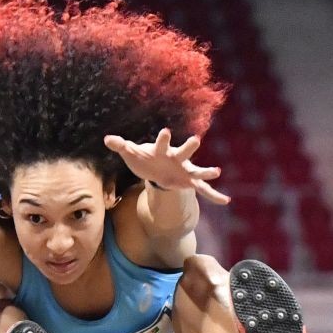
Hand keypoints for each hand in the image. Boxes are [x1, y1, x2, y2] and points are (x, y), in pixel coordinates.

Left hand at [104, 128, 229, 204]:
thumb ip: (121, 146)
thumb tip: (107, 139)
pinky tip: (225, 201)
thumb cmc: (145, 158)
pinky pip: (204, 190)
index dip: (162, 139)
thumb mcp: (132, 154)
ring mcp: (185, 171)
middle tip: (195, 140)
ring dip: (206, 172)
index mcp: (162, 151)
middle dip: (188, 148)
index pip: (161, 144)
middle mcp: (176, 159)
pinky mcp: (189, 182)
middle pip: (183, 153)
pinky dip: (214, 195)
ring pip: (197, 171)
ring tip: (217, 172)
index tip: (164, 131)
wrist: (157, 168)